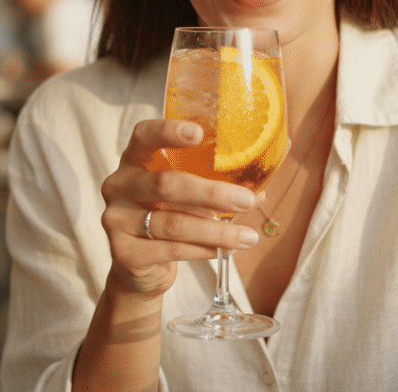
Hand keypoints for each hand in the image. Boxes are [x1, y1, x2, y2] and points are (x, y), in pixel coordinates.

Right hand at [99, 119, 259, 297]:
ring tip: (248, 237)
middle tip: (249, 201)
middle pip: (167, 184)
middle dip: (213, 194)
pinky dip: (203, 250)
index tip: (199, 133)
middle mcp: (119, 185)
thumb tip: (281, 145)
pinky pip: (171, 250)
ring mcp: (116, 219)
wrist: (139, 266)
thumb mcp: (189, 189)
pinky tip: (223, 251)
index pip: (143, 135)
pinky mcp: (123, 253)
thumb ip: (222, 170)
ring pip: (174, 223)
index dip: (168, 131)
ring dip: (217, 231)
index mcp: (135, 159)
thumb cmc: (173, 213)